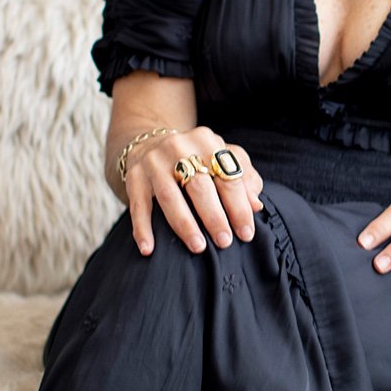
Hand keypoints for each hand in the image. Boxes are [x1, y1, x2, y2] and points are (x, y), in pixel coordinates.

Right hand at [123, 127, 264, 256]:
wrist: (150, 143)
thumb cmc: (196, 159)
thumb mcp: (222, 159)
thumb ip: (244, 178)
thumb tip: (256, 206)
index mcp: (207, 141)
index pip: (228, 177)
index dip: (239, 207)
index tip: (246, 233)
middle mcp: (179, 147)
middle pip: (200, 186)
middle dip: (214, 216)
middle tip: (225, 242)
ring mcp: (154, 162)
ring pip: (169, 196)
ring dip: (184, 224)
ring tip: (198, 246)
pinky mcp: (134, 176)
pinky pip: (138, 205)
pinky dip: (142, 228)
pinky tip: (149, 249)